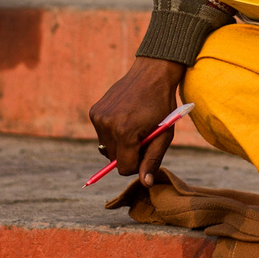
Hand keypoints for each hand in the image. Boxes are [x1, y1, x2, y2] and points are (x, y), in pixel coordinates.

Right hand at [89, 56, 185, 186]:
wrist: (152, 73)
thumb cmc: (162, 105)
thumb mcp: (164, 134)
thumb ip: (153, 160)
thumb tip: (145, 184)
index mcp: (125, 132)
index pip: (124, 168)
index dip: (137, 165)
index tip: (147, 151)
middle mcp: (107, 125)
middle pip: (114, 159)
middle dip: (128, 154)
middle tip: (143, 137)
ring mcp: (98, 117)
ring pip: (107, 148)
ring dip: (120, 144)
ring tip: (134, 125)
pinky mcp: (94, 111)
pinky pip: (102, 134)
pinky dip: (113, 132)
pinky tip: (125, 117)